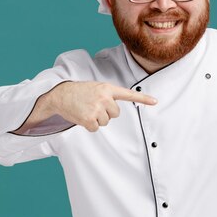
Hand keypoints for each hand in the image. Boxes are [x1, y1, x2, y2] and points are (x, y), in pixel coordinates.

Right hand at [27, 81, 156, 132]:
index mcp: (107, 88)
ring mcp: (97, 109)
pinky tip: (82, 116)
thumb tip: (115, 111)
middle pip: (115, 114)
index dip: (143, 99)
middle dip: (106, 113)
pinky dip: (89, 125)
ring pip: (106, 122)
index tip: (156, 102)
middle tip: (93, 106)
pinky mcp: (89, 119)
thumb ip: (108, 95)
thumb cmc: (80, 92)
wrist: (61, 95)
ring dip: (97, 119)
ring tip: (87, 110)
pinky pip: (96, 128)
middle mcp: (104, 98)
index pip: (129, 94)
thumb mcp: (97, 88)